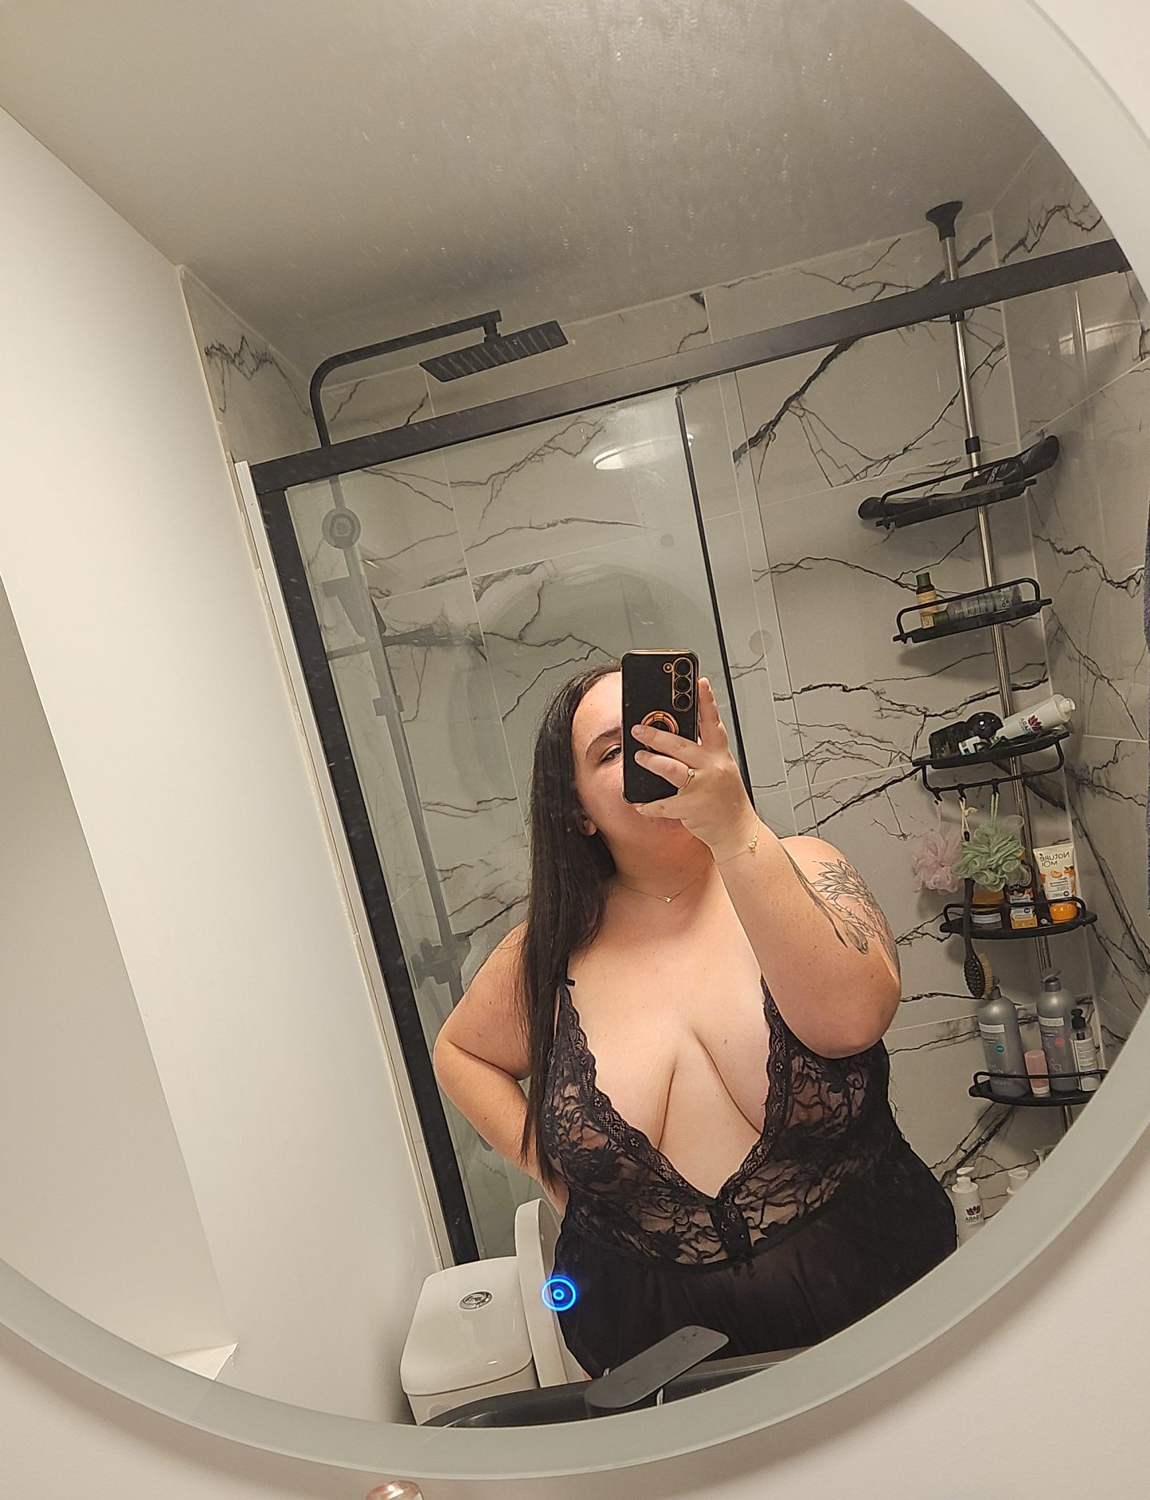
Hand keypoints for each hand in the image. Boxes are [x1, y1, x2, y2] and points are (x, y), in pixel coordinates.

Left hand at [631, 678, 759, 858]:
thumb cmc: (727, 799)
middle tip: (637, 728)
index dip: (706, 701)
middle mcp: (713, 768)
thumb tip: (675, 736)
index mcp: (720, 755)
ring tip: (637, 757)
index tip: (699, 681)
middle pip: (681, 745)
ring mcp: (702, 787)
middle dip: (656, 734)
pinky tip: (639, 804)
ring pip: (670, 769)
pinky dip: (649, 805)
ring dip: (650, 762)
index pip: (713, 722)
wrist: (738, 831)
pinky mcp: (692, 807)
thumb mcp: (721, 769)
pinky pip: (664, 804)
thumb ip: (703, 753)